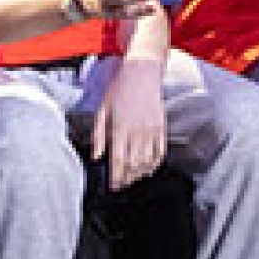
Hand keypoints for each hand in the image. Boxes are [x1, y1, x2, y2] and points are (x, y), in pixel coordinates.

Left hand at [89, 60, 167, 191]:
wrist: (142, 71)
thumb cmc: (119, 88)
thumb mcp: (102, 110)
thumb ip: (98, 135)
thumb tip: (96, 157)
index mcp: (120, 128)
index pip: (118, 161)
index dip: (116, 177)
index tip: (113, 187)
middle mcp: (137, 131)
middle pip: (133, 165)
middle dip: (127, 179)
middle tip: (121, 186)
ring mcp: (152, 130)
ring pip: (147, 161)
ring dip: (140, 174)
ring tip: (133, 179)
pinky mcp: (161, 127)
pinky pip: (160, 152)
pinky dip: (155, 163)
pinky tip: (149, 169)